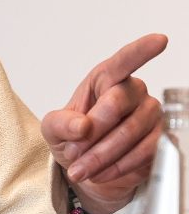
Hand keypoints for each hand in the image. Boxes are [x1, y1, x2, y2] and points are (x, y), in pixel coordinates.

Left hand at [41, 34, 167, 213]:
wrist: (86, 168)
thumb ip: (61, 124)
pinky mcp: (159, 141)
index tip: (159, 40)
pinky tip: (100, 173)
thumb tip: (83, 126)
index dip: (141, 51)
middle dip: (92, 131)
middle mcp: (132, 93)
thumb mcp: (53, 130)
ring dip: (101, 156)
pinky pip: (143, 154)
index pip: (123, 62)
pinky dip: (117, 167)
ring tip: (80, 168)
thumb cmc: (71, 139)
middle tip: (73, 151)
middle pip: (117, 103)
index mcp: (103, 80)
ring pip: (131, 133)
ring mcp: (150, 116)